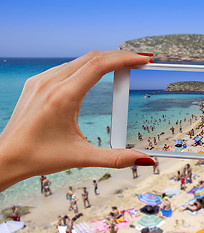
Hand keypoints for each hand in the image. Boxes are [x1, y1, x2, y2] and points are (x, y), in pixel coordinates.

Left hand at [0, 50, 154, 191]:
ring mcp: (42, 80)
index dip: (125, 59)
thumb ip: (116, 158)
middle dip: (119, 56)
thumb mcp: (82, 157)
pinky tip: (94, 73)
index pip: (99, 65)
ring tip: (122, 65)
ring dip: (103, 59)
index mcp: (63, 96)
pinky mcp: (37, 83)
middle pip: (93, 57)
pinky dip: (86, 65)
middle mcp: (51, 82)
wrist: (6, 157)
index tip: (142, 60)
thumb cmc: (39, 156)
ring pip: (80, 59)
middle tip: (139, 61)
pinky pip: (67, 66)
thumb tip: (143, 159)